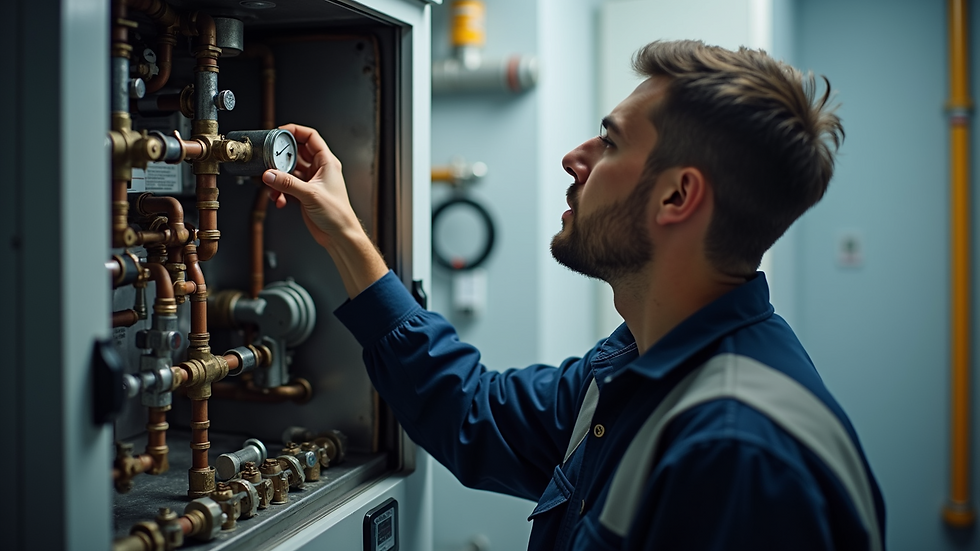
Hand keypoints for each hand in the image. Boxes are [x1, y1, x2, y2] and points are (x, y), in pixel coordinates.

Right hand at [261, 123, 387, 296]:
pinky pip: (287, 186)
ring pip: (289, 171)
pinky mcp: (304, 194)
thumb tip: (270, 174)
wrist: (339, 235)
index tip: (279, 132)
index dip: (295, 131)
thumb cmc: (337, 214)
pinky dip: (280, 192)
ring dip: (278, 178)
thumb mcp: (311, 195)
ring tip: (273, 186)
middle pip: (296, 153)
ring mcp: (311, 182)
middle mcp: (319, 170)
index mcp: (327, 163)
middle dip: (281, 158)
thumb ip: (288, 183)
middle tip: (269, 161)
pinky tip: (279, 199)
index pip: (310, 137)